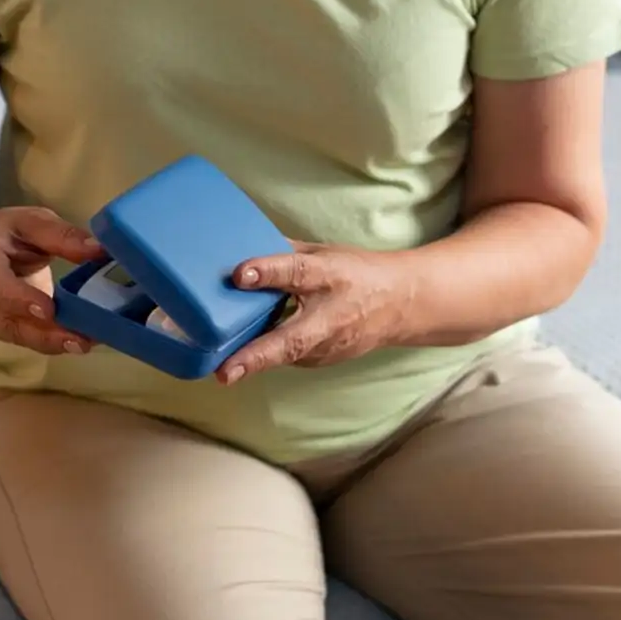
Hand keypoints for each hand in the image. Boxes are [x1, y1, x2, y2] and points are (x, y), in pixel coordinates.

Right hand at [0, 206, 106, 355]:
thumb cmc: (6, 233)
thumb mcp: (31, 222)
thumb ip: (61, 235)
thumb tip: (99, 248)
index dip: (20, 300)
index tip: (49, 310)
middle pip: (8, 322)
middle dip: (45, 334)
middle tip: (80, 340)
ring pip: (20, 337)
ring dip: (54, 343)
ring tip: (86, 343)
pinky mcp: (7, 330)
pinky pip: (29, 340)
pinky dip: (56, 343)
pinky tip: (83, 340)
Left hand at [216, 242, 414, 384]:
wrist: (399, 304)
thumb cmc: (354, 272)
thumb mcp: (323, 254)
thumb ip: (284, 254)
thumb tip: (239, 247)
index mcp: (328, 276)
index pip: (296, 272)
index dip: (267, 273)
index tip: (238, 276)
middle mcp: (329, 316)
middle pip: (292, 339)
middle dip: (257, 356)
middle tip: (225, 371)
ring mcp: (328, 345)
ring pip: (285, 354)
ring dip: (254, 359)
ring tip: (221, 364)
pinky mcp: (321, 361)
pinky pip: (287, 356)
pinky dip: (267, 353)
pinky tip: (247, 350)